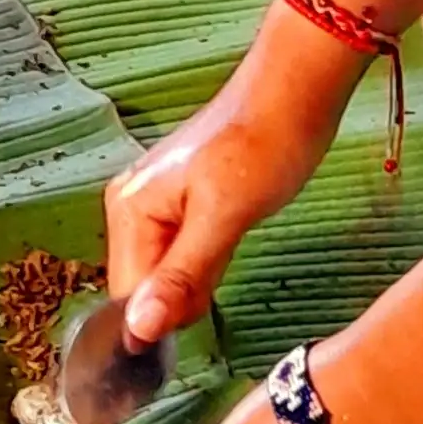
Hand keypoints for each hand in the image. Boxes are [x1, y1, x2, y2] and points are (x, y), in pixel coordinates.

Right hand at [105, 38, 356, 345]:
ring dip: (197, 279)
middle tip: (223, 258)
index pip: (127, 298)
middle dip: (183, 295)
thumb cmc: (263, 143)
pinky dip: (206, 264)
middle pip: (144, 289)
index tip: (204, 307)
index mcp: (129, 209)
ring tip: (228, 241)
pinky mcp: (183, 206)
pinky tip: (228, 239)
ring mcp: (155, 206)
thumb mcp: (223, 217)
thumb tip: (138, 330)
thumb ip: (180, 275)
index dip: (161, 319)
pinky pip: (183, 257)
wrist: (295, 92)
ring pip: (167, 276)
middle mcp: (131, 207)